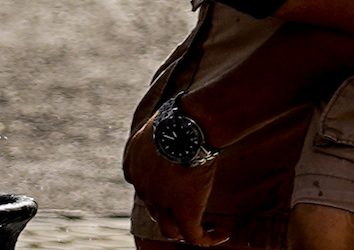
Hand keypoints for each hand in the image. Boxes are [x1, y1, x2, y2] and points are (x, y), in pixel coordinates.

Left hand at [123, 113, 228, 246]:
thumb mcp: (160, 121)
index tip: (172, 185)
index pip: (141, 184)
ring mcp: (161, 203)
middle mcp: (141, 187)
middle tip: (190, 203)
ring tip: (204, 227)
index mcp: (132, 164)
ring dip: (184, 229)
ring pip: (169, 229)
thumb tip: (179, 121)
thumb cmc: (178, 115)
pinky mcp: (184, 212)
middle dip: (169, 209)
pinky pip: (194, 236)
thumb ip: (163, 131)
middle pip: (153, 208)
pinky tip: (221, 234)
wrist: (187, 126)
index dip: (156, 189)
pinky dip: (208, 238)